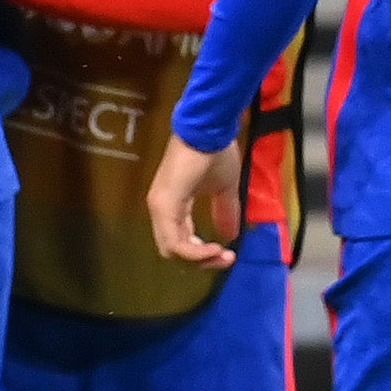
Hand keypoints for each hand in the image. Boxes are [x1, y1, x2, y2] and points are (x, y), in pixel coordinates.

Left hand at [145, 136, 235, 272]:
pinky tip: (215, 250)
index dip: (203, 254)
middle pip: (174, 251)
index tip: (228, 254)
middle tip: (226, 258)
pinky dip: (195, 252)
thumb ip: (225, 212)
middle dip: (201, 261)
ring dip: (200, 259)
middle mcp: (161, 209)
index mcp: (173, 206)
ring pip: (172, 250)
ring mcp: (160, 207)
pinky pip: (175, 242)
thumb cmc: (215, 153)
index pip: (180, 242)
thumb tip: (231, 236)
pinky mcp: (164, 205)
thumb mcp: (224, 189)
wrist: (210, 129)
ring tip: (223, 255)